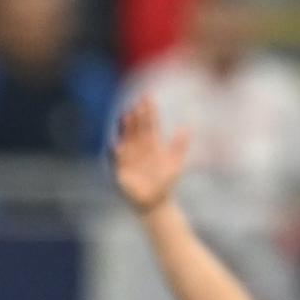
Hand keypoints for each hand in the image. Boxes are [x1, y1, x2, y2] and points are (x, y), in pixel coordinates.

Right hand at [112, 95, 188, 213]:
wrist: (156, 201)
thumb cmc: (166, 182)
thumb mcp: (176, 163)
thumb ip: (179, 146)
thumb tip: (186, 127)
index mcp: (152, 143)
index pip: (149, 123)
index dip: (149, 111)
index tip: (148, 98)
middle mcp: (139, 146)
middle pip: (137, 127)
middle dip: (137, 116)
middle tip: (137, 103)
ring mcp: (129, 156)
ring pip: (126, 138)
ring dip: (126, 128)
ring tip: (126, 116)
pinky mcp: (121, 169)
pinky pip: (116, 158)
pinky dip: (115, 151)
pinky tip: (114, 143)